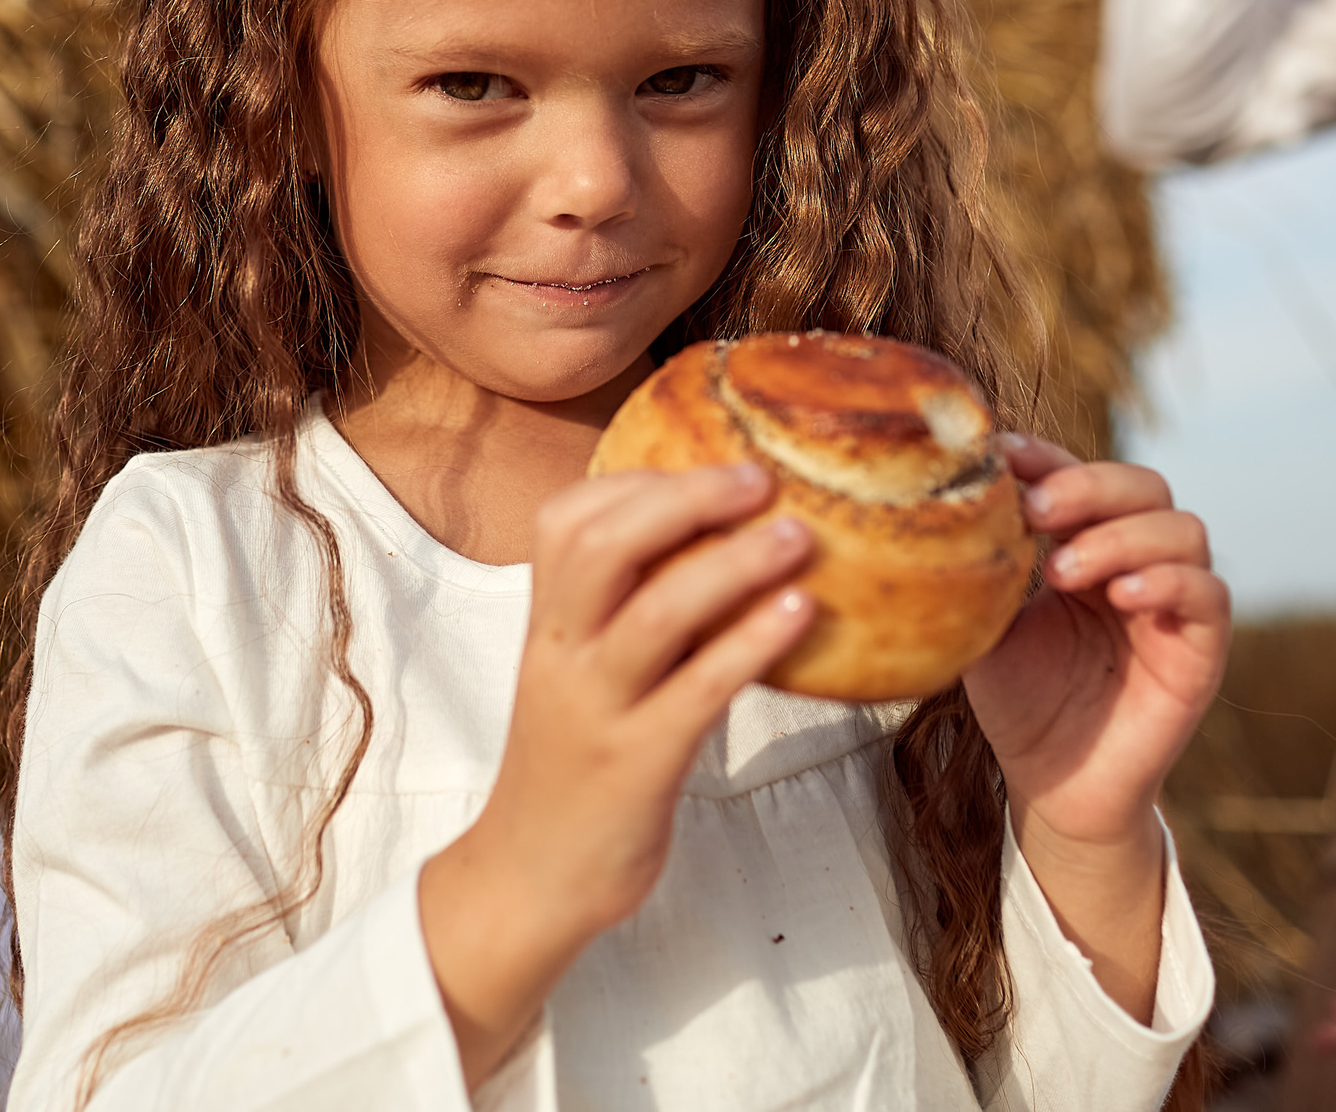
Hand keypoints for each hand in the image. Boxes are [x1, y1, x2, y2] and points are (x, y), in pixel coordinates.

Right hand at [420, 462, 813, 1086]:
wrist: (534, 874)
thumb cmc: (579, 759)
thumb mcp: (586, 668)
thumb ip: (632, 606)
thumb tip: (724, 536)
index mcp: (548, 622)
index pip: (568, 519)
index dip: (642, 481)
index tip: (711, 460)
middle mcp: (562, 654)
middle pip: (602, 545)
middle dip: (685, 498)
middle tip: (761, 478)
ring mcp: (597, 709)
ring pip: (654, 612)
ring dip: (732, 564)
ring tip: (800, 536)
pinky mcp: (637, 764)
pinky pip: (698, 690)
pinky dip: (751, 643)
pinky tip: (801, 614)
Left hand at [963, 437, 1229, 1018]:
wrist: (1052, 788)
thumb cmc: (1018, 702)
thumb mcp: (984, 627)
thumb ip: (978, 571)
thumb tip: (939, 509)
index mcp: (1087, 545)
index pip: (1082, 477)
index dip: (1049, 457)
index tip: (1003, 453)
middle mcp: (1138, 562)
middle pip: (1144, 486)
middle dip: (1090, 485)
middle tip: (1037, 512)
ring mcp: (1173, 603)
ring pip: (1182, 529)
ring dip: (1123, 536)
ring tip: (1065, 572)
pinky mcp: (1201, 650)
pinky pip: (1210, 594)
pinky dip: (1171, 581)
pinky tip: (1123, 596)